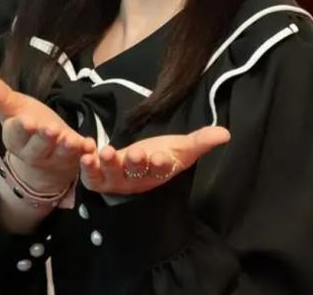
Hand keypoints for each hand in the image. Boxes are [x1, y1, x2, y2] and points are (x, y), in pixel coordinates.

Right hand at [0, 74, 96, 193]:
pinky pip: (81, 160)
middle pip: (38, 148)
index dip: (22, 129)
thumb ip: (0, 95)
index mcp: (16, 139)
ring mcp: (55, 160)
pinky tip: (90, 145)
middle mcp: (34, 153)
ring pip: (61, 155)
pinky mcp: (75, 162)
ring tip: (73, 140)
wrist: (44, 157)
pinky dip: (86, 153)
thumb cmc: (28, 126)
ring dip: (67, 148)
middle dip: (44, 139)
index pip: (17, 134)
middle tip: (52, 129)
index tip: (28, 121)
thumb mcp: (14, 108)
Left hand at [78, 126, 230, 194]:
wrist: (135, 163)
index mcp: (158, 171)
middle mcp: (137, 178)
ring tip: (107, 152)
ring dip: (108, 164)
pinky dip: (87, 165)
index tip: (162, 157)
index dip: (161, 164)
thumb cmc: (161, 155)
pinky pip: (91, 174)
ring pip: (111, 175)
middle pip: (136, 173)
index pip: (161, 169)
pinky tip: (86, 152)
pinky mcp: (98, 176)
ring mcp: (116, 179)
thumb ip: (201, 141)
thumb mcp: (181, 147)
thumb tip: (226, 133)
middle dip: (136, 163)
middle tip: (136, 154)